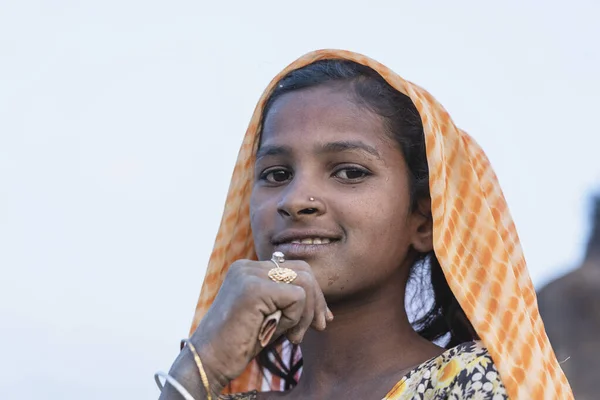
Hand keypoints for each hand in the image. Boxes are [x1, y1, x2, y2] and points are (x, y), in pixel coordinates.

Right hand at [189, 258, 330, 392]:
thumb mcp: (270, 316)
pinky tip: (281, 334)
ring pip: (304, 283)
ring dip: (307, 314)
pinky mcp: (253, 289)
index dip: (314, 294)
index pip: (295, 269)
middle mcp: (247, 266)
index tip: (320, 320)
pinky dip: (296, 318)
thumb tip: (324, 307)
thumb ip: (289, 303)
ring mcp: (249, 275)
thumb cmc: (239, 344)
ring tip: (294, 337)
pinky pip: (297, 297)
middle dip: (317, 301)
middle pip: (304, 271)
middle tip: (319, 327)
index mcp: (249, 269)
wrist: (209, 362)